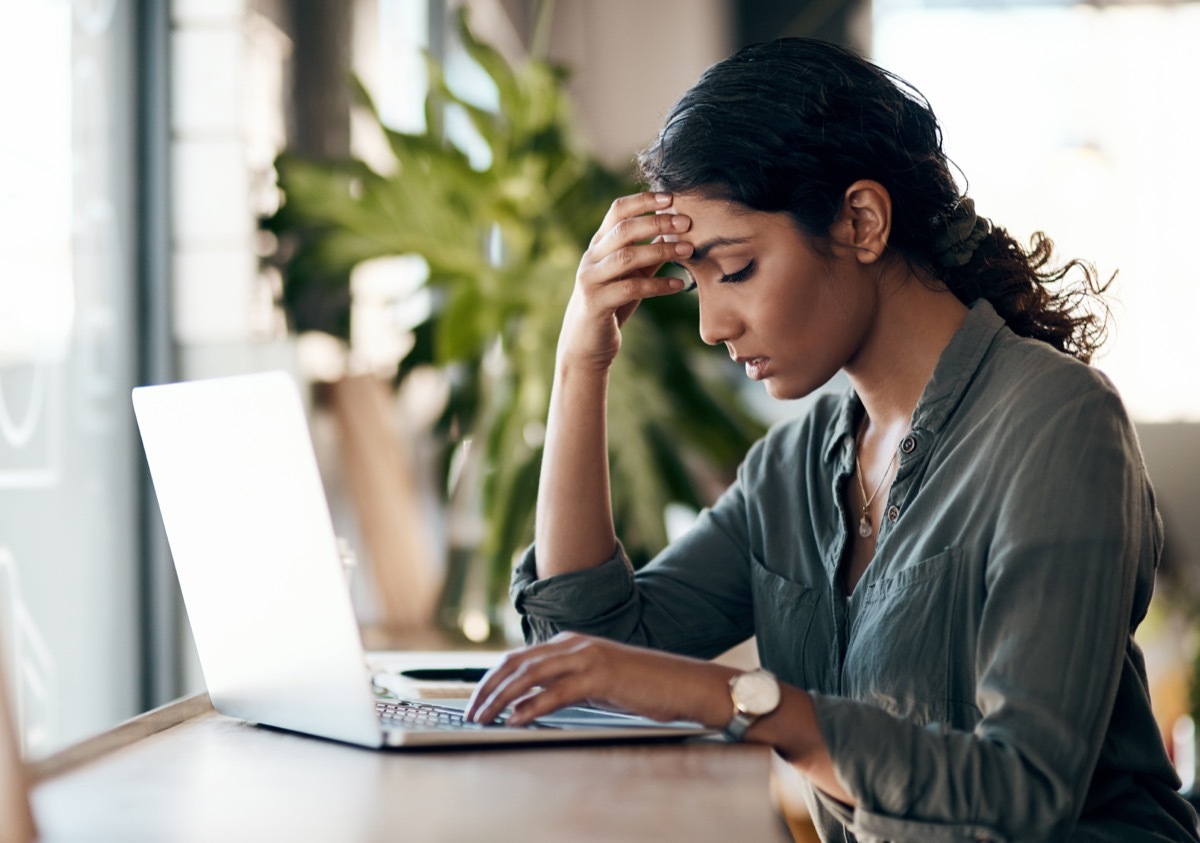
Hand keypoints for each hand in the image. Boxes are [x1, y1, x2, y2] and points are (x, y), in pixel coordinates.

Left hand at [464, 632, 736, 727]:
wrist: (683, 682)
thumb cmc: (642, 685)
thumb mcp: (595, 682)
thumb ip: (565, 684)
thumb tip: (528, 702)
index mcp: (570, 643)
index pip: (518, 658)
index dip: (491, 679)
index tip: (475, 700)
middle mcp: (574, 644)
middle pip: (516, 663)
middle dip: (487, 688)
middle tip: (471, 712)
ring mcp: (587, 657)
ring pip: (530, 675)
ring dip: (502, 699)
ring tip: (485, 718)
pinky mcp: (601, 676)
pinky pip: (557, 692)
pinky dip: (533, 707)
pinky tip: (517, 720)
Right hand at [557, 192, 693, 370]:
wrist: (585, 345)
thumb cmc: (612, 306)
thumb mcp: (631, 275)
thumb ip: (649, 255)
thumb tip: (677, 232)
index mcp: (599, 245)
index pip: (617, 210)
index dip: (643, 200)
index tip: (671, 196)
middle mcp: (591, 258)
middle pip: (623, 229)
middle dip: (657, 222)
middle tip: (686, 221)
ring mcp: (590, 279)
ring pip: (626, 256)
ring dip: (661, 250)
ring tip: (688, 249)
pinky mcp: (595, 303)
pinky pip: (630, 288)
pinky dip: (658, 285)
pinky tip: (679, 285)